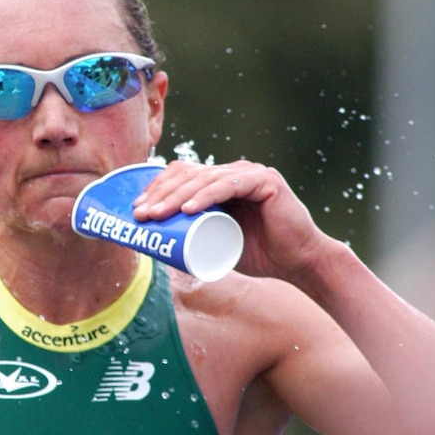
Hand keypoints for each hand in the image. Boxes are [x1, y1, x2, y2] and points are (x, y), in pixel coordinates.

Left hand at [132, 160, 329, 280]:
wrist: (297, 263)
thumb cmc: (256, 254)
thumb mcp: (215, 241)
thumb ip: (193, 235)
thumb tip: (154, 243)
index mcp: (219, 181)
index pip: (181, 175)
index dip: (156, 187)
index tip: (137, 208)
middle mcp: (233, 171)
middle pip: (188, 174)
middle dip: (160, 193)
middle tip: (141, 214)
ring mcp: (250, 173)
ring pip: (204, 179)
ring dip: (175, 196)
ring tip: (157, 214)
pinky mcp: (266, 182)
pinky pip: (229, 186)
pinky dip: (206, 196)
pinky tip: (188, 208)